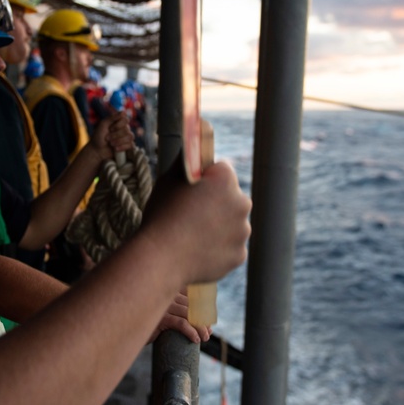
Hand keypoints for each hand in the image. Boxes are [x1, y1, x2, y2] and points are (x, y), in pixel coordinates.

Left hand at [89, 111, 133, 160]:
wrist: (97, 149)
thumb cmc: (99, 136)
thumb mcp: (103, 124)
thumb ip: (112, 117)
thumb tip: (123, 112)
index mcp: (119, 122)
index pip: (126, 120)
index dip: (118, 125)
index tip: (110, 129)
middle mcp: (124, 129)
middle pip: (127, 129)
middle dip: (115, 135)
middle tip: (107, 138)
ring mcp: (127, 138)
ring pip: (130, 137)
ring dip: (119, 141)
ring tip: (111, 144)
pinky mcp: (128, 146)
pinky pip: (132, 145)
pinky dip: (122, 147)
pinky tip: (115, 149)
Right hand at [141, 161, 250, 286]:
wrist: (160, 258)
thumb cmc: (162, 215)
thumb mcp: (168, 179)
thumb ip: (187, 161)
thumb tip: (193, 146)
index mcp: (225, 180)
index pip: (222, 171)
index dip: (206, 178)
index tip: (192, 189)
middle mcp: (242, 203)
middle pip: (231, 197)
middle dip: (217, 202)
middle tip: (192, 213)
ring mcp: (242, 231)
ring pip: (233, 223)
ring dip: (220, 225)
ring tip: (194, 235)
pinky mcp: (239, 255)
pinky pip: (231, 247)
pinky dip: (219, 248)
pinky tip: (199, 250)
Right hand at [148, 290, 211, 342]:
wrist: (134, 330)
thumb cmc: (153, 325)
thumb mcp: (170, 315)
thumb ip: (185, 314)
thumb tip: (209, 328)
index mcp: (171, 289)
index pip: (193, 296)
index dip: (203, 309)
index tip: (208, 322)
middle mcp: (168, 294)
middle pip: (192, 306)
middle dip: (202, 321)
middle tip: (207, 333)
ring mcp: (164, 305)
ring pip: (189, 315)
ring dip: (200, 328)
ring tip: (204, 338)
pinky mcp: (161, 318)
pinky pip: (181, 324)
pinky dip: (191, 332)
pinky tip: (195, 339)